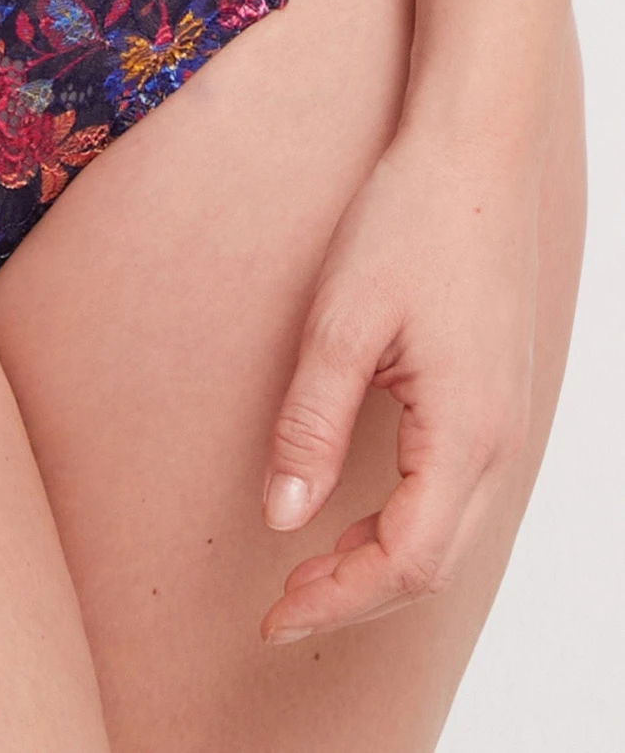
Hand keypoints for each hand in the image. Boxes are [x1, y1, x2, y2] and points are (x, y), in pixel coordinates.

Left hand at [258, 125, 539, 641]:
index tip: (272, 618)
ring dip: (379, 564)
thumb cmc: (407, 226)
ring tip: (306, 571)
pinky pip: (455, 495)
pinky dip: (403, 525)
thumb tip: (284, 516)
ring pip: (448, 534)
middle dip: (354, 596)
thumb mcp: (342, 323)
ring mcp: (504, 422)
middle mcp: (499, 442)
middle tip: (279, 607)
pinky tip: (355, 515)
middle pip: (432, 564)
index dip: (337, 600)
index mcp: (467, 433)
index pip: (406, 561)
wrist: (472, 157)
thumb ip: (310, 423)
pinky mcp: (491, 400)